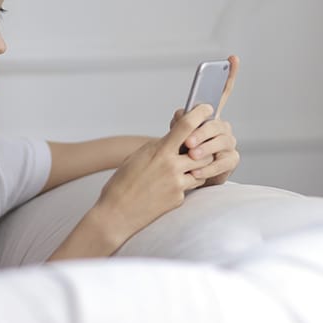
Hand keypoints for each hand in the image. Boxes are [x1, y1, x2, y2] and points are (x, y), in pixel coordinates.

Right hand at [92, 103, 216, 241]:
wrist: (116, 214)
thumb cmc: (121, 184)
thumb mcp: (137, 157)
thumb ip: (158, 148)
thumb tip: (171, 142)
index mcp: (159, 151)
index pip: (186, 126)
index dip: (199, 114)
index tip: (206, 108)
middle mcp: (171, 166)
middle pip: (202, 150)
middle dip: (203, 148)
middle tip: (199, 146)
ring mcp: (177, 184)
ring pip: (202, 170)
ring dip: (199, 167)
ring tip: (187, 167)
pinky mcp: (178, 199)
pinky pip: (190, 187)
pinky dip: (186, 184)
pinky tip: (170, 187)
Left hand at [170, 55, 239, 186]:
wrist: (180, 178)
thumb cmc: (178, 152)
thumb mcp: (175, 135)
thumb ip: (179, 122)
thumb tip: (182, 115)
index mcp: (210, 117)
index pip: (221, 93)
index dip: (228, 76)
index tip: (231, 58)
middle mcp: (222, 127)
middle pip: (217, 124)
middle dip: (202, 132)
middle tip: (187, 142)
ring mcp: (228, 143)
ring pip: (222, 142)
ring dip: (205, 149)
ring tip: (191, 156)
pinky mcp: (230, 161)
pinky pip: (222, 162)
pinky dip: (208, 167)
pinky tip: (195, 172)